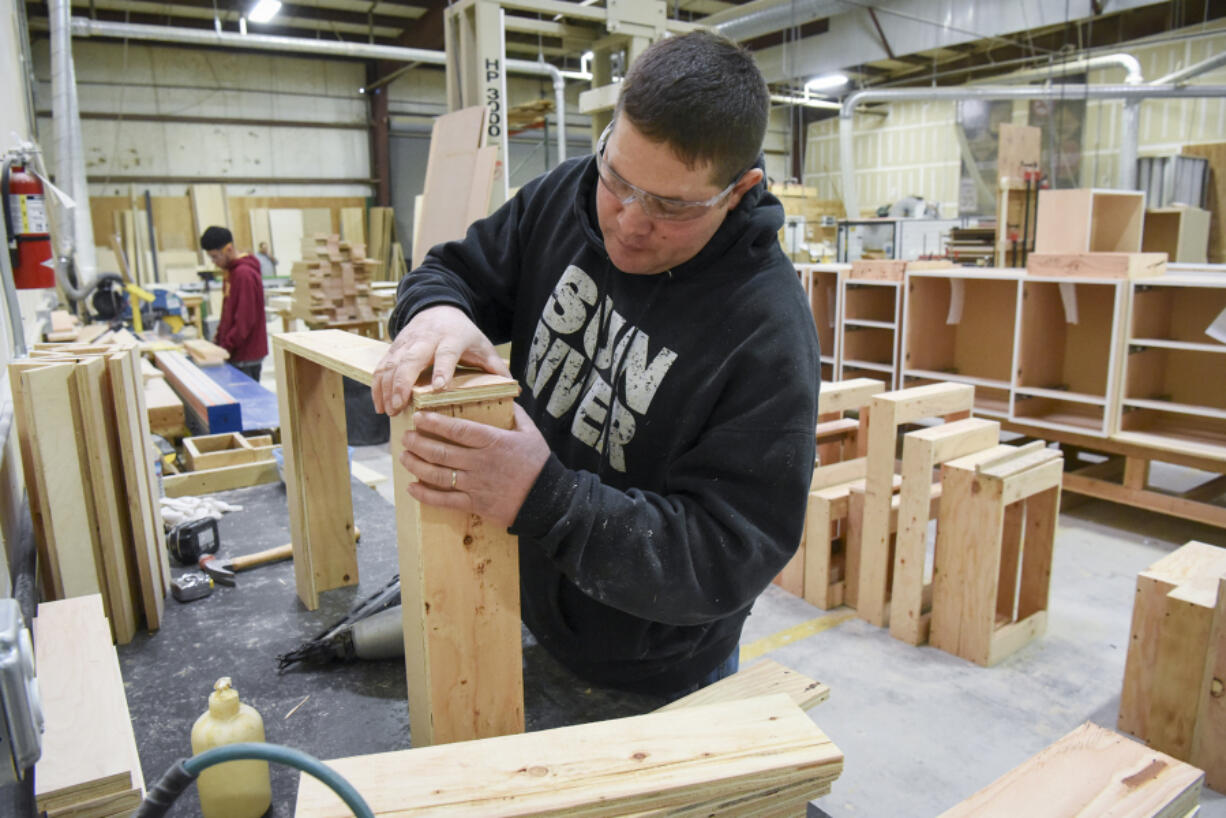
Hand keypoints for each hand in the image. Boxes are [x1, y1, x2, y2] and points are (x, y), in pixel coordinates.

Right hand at [371, 305, 510, 415]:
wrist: (438, 307)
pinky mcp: (394, 347)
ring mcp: (407, 343)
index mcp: (451, 339)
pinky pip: (382, 365)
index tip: (440, 388)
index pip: (447, 354)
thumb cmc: (464, 333)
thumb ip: (495, 367)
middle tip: (399, 406)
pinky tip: (378, 404)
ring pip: (392, 363)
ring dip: (386, 387)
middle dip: (403, 383)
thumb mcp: (483, 345)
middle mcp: (426, 339)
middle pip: (411, 359)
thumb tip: (514, 389)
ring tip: (387, 410)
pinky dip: (377, 385)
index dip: (443, 369)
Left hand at [398, 402, 549, 526]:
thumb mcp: (531, 433)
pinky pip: (444, 501)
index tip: (419, 417)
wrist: (548, 500)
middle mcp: (480, 463)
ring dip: (416, 465)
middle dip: (419, 443)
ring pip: (438, 475)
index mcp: (493, 442)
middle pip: (441, 452)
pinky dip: (425, 495)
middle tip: (406, 436)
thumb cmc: (538, 464)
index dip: (434, 423)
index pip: (457, 430)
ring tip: (404, 457)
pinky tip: (412, 488)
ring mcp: (475, 485)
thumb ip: (515, 414)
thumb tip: (505, 396)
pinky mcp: (474, 504)